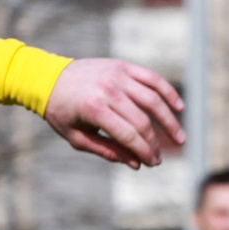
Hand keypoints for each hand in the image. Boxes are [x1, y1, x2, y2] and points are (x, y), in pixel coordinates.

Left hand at [44, 58, 184, 168]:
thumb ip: (106, 150)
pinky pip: (152, 78)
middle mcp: (108, 89)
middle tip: (160, 158)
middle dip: (154, 142)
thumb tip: (135, 163)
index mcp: (94, 108)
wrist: (48, 78)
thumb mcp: (76, 137)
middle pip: (142, 120)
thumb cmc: (62, 112)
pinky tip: (179, 107)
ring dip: (169, 120)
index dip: (144, 151)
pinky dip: (167, 92)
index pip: (128, 134)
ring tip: (180, 138)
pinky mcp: (123, 66)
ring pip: (153, 99)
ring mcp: (117, 75)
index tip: (152, 163)